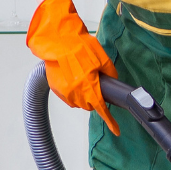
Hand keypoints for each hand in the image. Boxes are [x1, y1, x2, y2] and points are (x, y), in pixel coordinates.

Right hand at [25, 0, 118, 135]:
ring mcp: (64, 91)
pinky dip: (72, 93)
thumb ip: (109, 73)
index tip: (115, 129)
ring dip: (83, 97)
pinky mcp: (55, 88)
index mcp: (89, 86)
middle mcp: (76, 92)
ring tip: (83, 79)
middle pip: (90, 106)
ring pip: (78, 103)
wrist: (58, 40)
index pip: (102, 109)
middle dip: (95, 101)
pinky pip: (67, 97)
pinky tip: (73, 80)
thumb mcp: (102, 58)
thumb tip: (112, 80)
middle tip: (96, 86)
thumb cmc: (79, 46)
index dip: (110, 121)